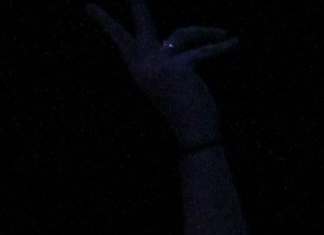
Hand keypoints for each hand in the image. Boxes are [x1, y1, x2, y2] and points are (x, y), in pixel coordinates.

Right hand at [88, 3, 236, 148]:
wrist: (192, 134)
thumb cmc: (182, 108)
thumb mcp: (169, 77)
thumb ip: (167, 55)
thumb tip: (177, 35)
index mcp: (136, 68)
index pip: (119, 39)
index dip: (104, 20)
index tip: (88, 6)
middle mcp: (142, 65)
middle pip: (142, 23)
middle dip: (138, 4)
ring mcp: (159, 66)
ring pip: (184, 34)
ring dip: (206, 32)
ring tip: (224, 34)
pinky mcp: (179, 68)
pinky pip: (205, 50)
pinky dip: (222, 46)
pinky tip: (234, 41)